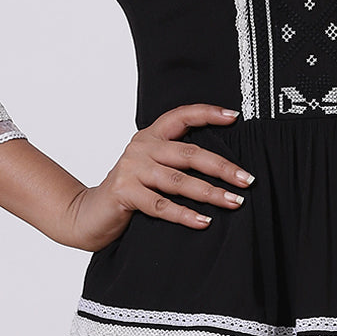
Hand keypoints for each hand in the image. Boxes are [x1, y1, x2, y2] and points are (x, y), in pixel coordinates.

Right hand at [70, 103, 253, 252]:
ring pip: (179, 181)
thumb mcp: (151, 168)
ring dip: (211, 193)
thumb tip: (224, 166)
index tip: (234, 117)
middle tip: (247, 179)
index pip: (181, 116)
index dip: (208, 113)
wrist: (89, 213)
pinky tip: (204, 221)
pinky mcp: (124, 192)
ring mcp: (131, 169)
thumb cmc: (129, 191)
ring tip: (235, 202)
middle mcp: (141, 148)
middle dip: (222, 167)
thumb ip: (175, 161)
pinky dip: (185, 214)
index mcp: (150, 136)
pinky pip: (162, 205)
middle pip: (189, 153)